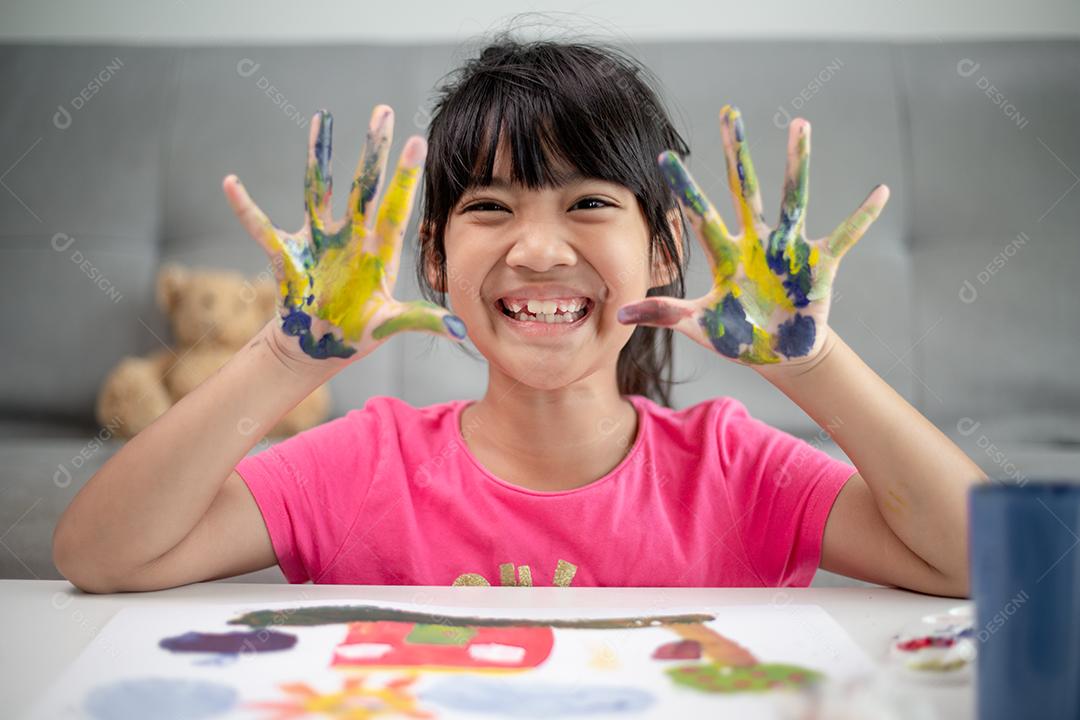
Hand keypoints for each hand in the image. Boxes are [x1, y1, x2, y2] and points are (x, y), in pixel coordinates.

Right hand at [223, 105, 466, 363]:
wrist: (320, 345)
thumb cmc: (359, 332)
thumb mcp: (390, 325)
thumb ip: (422, 321)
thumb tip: (461, 331)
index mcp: (379, 249)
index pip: (397, 207)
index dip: (405, 176)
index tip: (418, 140)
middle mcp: (350, 236)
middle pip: (363, 185)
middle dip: (373, 150)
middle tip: (383, 110)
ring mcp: (318, 240)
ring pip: (318, 189)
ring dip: (320, 155)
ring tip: (322, 117)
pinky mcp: (288, 253)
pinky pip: (262, 227)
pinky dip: (244, 208)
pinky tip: (230, 184)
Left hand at [617, 105, 888, 366]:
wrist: (778, 355)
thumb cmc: (738, 336)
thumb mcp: (699, 325)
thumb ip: (664, 314)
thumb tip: (619, 314)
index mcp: (724, 254)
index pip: (699, 213)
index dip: (683, 188)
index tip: (664, 156)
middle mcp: (755, 242)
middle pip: (744, 188)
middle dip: (736, 152)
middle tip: (729, 111)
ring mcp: (788, 249)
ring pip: (792, 198)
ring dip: (797, 164)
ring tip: (800, 126)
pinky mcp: (819, 264)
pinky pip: (844, 236)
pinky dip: (862, 217)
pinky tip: (880, 193)